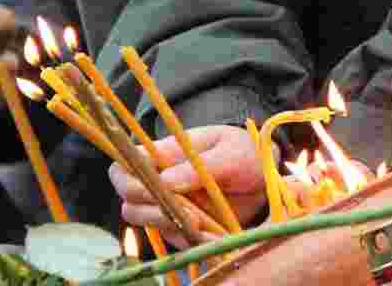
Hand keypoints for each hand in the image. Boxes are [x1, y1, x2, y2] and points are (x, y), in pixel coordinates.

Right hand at [109, 125, 277, 247]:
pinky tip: (213, 233)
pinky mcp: (182, 226)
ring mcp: (168, 205)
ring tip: (200, 220)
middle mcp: (160, 181)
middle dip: (149, 207)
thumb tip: (165, 181)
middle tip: (183, 207)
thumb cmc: (246, 155)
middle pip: (129, 200)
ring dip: (167, 222)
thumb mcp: (232, 152)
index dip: (129, 179)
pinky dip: (190, 238)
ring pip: (145, 221)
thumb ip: (201, 165)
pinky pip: (174, 237)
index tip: (155, 186)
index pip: (125, 166)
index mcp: (165, 154)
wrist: (266, 179)